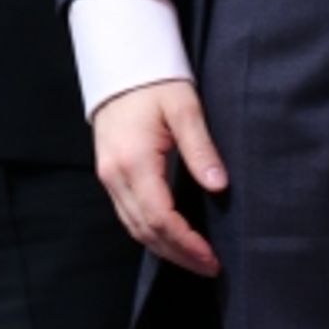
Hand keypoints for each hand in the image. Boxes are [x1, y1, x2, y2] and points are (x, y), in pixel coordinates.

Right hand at [92, 78, 226, 275]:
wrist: (122, 62)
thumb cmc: (155, 81)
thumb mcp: (185, 108)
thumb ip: (201, 149)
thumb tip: (219, 186)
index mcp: (134, 161)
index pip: (161, 218)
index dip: (186, 243)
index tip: (211, 258)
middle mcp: (115, 176)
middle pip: (145, 231)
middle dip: (177, 254)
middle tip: (209, 267)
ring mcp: (108, 176)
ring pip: (133, 227)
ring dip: (163, 248)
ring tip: (195, 259)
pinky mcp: (109, 174)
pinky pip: (128, 214)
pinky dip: (150, 232)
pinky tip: (171, 237)